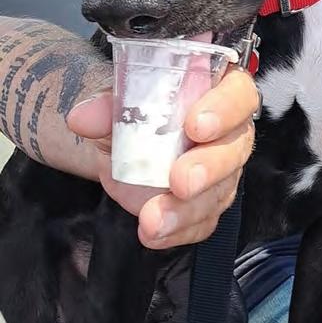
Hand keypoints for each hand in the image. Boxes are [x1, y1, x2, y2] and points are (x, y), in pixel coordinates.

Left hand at [68, 67, 257, 247]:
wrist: (122, 145)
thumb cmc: (136, 110)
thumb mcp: (117, 102)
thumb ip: (105, 106)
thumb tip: (83, 117)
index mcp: (217, 89)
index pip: (238, 93)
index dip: (224, 108)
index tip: (195, 126)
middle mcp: (229, 130)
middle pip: (235, 147)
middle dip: (209, 166)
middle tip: (179, 179)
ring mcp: (224, 170)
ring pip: (220, 191)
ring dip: (187, 209)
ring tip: (153, 219)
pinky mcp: (209, 204)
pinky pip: (202, 221)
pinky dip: (177, 230)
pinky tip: (154, 232)